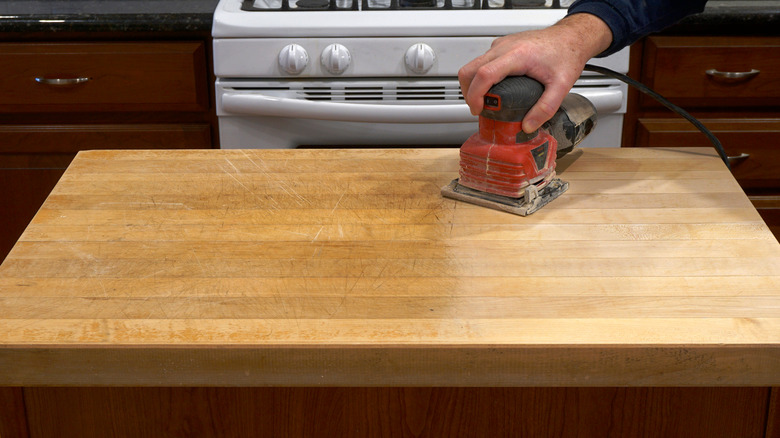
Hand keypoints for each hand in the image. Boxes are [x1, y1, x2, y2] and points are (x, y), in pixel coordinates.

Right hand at [458, 13, 611, 132]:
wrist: (571, 37)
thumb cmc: (567, 53)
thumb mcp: (561, 86)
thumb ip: (546, 108)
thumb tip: (528, 126)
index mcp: (517, 55)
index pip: (484, 74)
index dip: (475, 95)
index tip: (478, 109)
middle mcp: (505, 47)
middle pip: (469, 69)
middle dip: (468, 93)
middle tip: (478, 109)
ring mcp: (501, 45)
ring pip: (472, 65)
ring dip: (472, 85)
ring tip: (484, 102)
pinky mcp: (501, 46)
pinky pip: (481, 62)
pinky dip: (479, 77)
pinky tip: (492, 88)